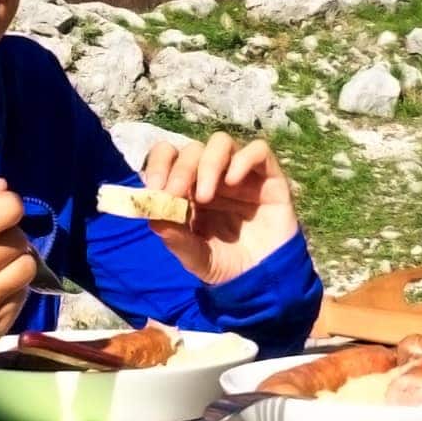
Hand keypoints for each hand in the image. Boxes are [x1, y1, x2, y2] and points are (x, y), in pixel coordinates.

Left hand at [141, 133, 300, 285]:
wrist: (263, 278)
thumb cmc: (225, 263)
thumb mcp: (195, 257)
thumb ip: (175, 238)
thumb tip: (153, 216)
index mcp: (188, 189)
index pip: (168, 156)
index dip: (158, 164)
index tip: (154, 187)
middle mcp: (213, 175)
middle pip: (192, 149)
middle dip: (181, 169)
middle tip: (176, 194)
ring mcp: (240, 173)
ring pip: (221, 142)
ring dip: (208, 163)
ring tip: (205, 196)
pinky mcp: (269, 176)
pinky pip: (259, 150)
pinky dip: (243, 159)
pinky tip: (233, 182)